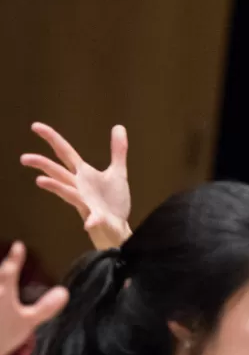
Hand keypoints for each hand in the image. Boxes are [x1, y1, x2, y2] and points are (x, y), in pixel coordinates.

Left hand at [0, 242, 67, 354]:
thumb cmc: (3, 335)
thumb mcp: (28, 323)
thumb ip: (45, 307)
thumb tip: (64, 292)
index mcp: (4, 291)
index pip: (10, 269)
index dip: (16, 257)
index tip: (19, 245)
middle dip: (3, 268)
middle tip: (7, 262)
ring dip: (0, 279)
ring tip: (3, 278)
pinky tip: (1, 293)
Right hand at [21, 123, 131, 249]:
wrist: (118, 228)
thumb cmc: (113, 202)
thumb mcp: (118, 173)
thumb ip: (118, 152)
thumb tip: (119, 127)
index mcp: (84, 174)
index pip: (64, 152)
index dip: (51, 138)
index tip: (35, 126)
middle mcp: (80, 187)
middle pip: (58, 172)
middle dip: (42, 164)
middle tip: (24, 158)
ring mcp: (86, 203)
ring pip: (68, 193)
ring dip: (55, 186)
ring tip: (40, 181)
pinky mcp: (97, 218)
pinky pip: (93, 219)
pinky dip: (92, 220)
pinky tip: (89, 223)